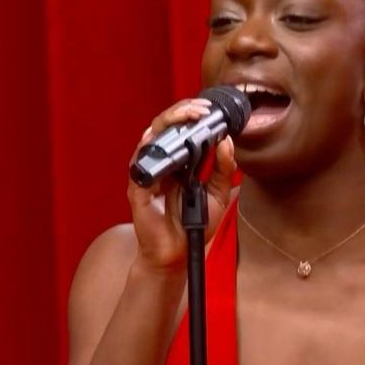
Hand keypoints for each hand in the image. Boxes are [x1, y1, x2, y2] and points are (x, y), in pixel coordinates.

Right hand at [127, 98, 238, 273]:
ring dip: (168, 123)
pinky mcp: (138, 189)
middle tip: (200, 110)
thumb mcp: (218, 193)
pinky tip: (159, 138)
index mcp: (179, 162)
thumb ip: (223, 168)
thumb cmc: (193, 225)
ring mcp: (148, 174)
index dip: (192, 115)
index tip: (210, 111)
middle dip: (181, 112)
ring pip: (151, 137)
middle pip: (164, 127)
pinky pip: (139, 164)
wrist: (178, 253)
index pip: (181, 130)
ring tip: (187, 117)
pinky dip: (148, 148)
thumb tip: (226, 141)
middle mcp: (162, 164)